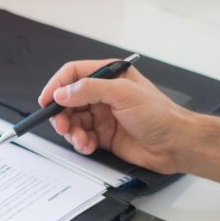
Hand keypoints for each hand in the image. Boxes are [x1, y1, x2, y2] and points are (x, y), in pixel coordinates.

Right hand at [38, 59, 190, 173]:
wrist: (173, 144)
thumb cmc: (158, 115)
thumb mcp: (123, 94)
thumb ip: (90, 90)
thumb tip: (63, 92)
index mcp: (109, 76)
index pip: (74, 74)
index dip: (57, 86)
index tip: (46, 101)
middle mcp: (104, 95)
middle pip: (68, 100)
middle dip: (62, 114)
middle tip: (62, 126)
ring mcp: (102, 116)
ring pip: (73, 121)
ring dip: (72, 132)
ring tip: (81, 139)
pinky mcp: (103, 136)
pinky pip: (82, 138)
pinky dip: (81, 143)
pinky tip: (89, 145)